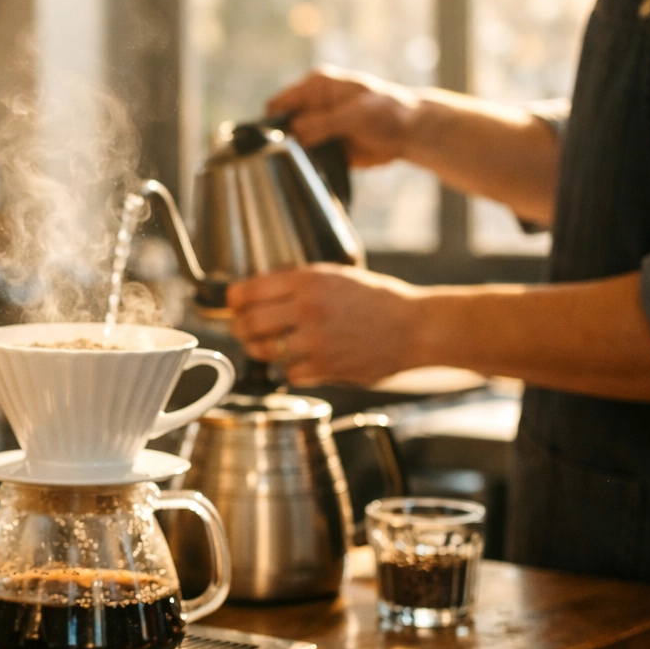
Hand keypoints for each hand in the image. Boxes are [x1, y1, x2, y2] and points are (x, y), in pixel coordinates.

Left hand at [227, 265, 424, 386]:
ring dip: (261, 350)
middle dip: (239, 328)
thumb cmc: (378, 300)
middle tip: (242, 329)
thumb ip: (298, 283)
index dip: (234, 300)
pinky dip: (291, 369)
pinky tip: (302, 360)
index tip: (234, 304)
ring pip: (263, 351)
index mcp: (308, 281)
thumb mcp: (336, 276)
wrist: (415, 327)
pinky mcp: (325, 368)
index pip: (248, 291)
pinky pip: (289, 373)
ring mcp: (315, 341)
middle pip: (248, 323)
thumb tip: (256, 292)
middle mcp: (308, 310)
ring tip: (267, 345)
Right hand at [266, 67, 420, 167]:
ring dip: (294, 156)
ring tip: (306, 165)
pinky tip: (313, 170)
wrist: (410, 133)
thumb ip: (322, 123)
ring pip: (290, 143)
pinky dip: (306, 164)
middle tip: (291, 158)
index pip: (279, 103)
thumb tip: (294, 132)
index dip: (272, 123)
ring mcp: (317, 125)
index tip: (274, 144)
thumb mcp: (354, 116)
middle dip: (281, 142)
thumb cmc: (387, 113)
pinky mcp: (324, 144)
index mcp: (315, 86)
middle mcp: (312, 105)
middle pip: (281, 125)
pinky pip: (306, 157)